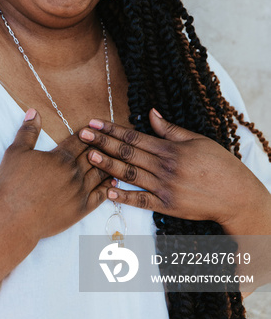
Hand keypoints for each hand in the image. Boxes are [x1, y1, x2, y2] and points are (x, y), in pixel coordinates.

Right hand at [0, 109, 110, 240]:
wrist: (13, 219)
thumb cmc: (12, 184)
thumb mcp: (16, 152)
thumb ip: (28, 131)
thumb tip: (34, 112)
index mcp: (61, 157)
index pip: (81, 140)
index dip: (88, 132)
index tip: (94, 128)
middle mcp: (74, 173)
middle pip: (94, 154)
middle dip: (101, 145)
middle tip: (110, 139)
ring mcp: (80, 192)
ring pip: (101, 173)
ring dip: (109, 164)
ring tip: (116, 157)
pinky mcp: (81, 209)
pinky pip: (101, 196)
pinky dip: (109, 187)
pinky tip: (114, 182)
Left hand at [79, 109, 270, 233]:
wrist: (236, 196)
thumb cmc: (219, 165)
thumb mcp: (197, 140)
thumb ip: (170, 129)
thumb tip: (150, 112)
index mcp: (170, 149)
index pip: (134, 136)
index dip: (112, 129)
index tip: (94, 123)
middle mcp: (165, 167)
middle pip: (127, 153)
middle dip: (102, 143)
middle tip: (82, 135)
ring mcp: (165, 188)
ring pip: (130, 174)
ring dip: (107, 165)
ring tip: (88, 157)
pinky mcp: (167, 206)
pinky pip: (141, 201)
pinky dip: (124, 196)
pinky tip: (107, 191)